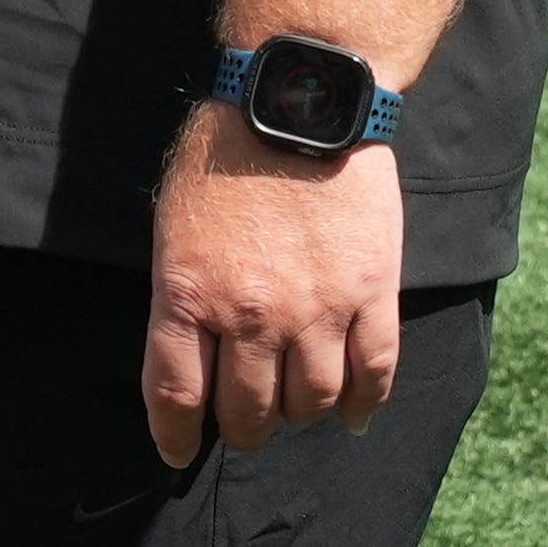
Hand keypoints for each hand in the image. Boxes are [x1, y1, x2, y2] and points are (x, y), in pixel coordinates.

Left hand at [142, 104, 403, 469]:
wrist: (298, 97)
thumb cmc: (226, 147)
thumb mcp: (174, 220)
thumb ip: (182, 292)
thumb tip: (188, 349)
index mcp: (191, 294)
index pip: (176, 396)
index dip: (175, 436)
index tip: (179, 449)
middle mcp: (252, 315)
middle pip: (247, 413)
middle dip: (243, 427)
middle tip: (246, 420)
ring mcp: (317, 309)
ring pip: (311, 403)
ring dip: (299, 413)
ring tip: (294, 401)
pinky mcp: (371, 292)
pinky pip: (373, 373)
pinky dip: (364, 404)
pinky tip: (353, 414)